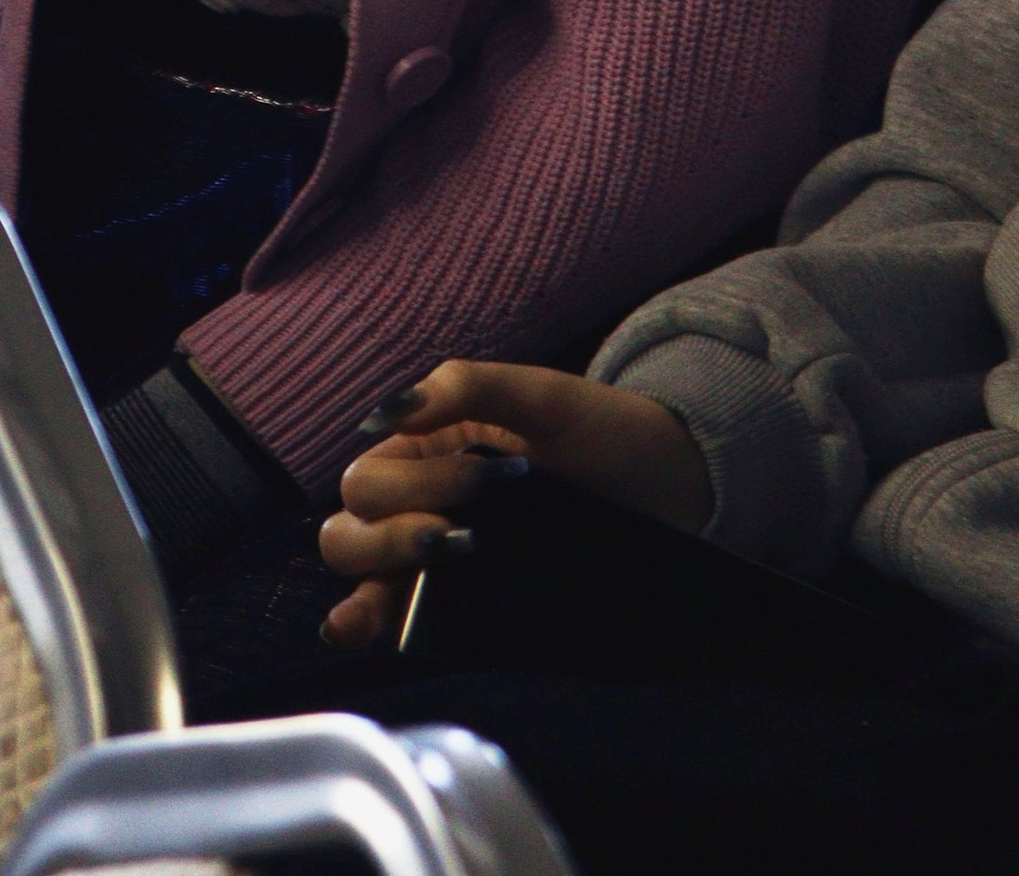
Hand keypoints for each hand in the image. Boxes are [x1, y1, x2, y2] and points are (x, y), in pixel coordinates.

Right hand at [317, 360, 712, 652]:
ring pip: (364, 581)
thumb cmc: (599, 429)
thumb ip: (463, 388)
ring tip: (452, 563)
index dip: (409, 486)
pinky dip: (378, 625)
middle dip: (393, 535)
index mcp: (424, 453)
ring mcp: (444, 566)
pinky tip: (366, 630)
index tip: (485, 479)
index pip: (366, 481)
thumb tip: (388, 416)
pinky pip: (409, 622)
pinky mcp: (476, 608)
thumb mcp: (536, 393)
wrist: (670, 486)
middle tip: (463, 537)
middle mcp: (421, 509)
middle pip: (349, 534)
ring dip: (385, 578)